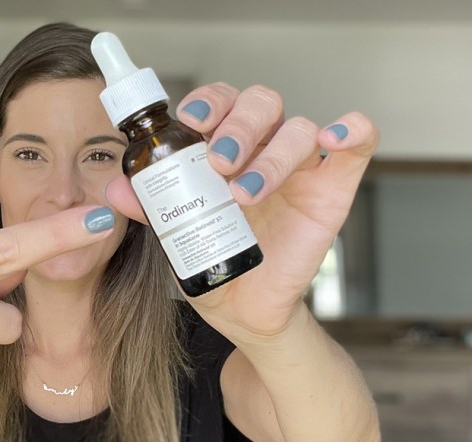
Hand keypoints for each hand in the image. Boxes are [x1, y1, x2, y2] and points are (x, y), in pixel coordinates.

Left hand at [106, 83, 378, 338]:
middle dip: (236, 128)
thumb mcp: (173, 235)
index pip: (221, 103)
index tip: (189, 124)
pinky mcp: (334, 188)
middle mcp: (264, 147)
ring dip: (270, 154)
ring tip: (244, 194)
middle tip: (216, 163)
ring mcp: (302, 166)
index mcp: (226, 146)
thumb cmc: (211, 259)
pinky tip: (332, 139)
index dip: (208, 102)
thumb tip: (113, 189)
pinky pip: (358, 144)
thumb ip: (149, 208)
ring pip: (298, 127)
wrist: (242, 309)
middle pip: (261, 103)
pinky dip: (352, 130)